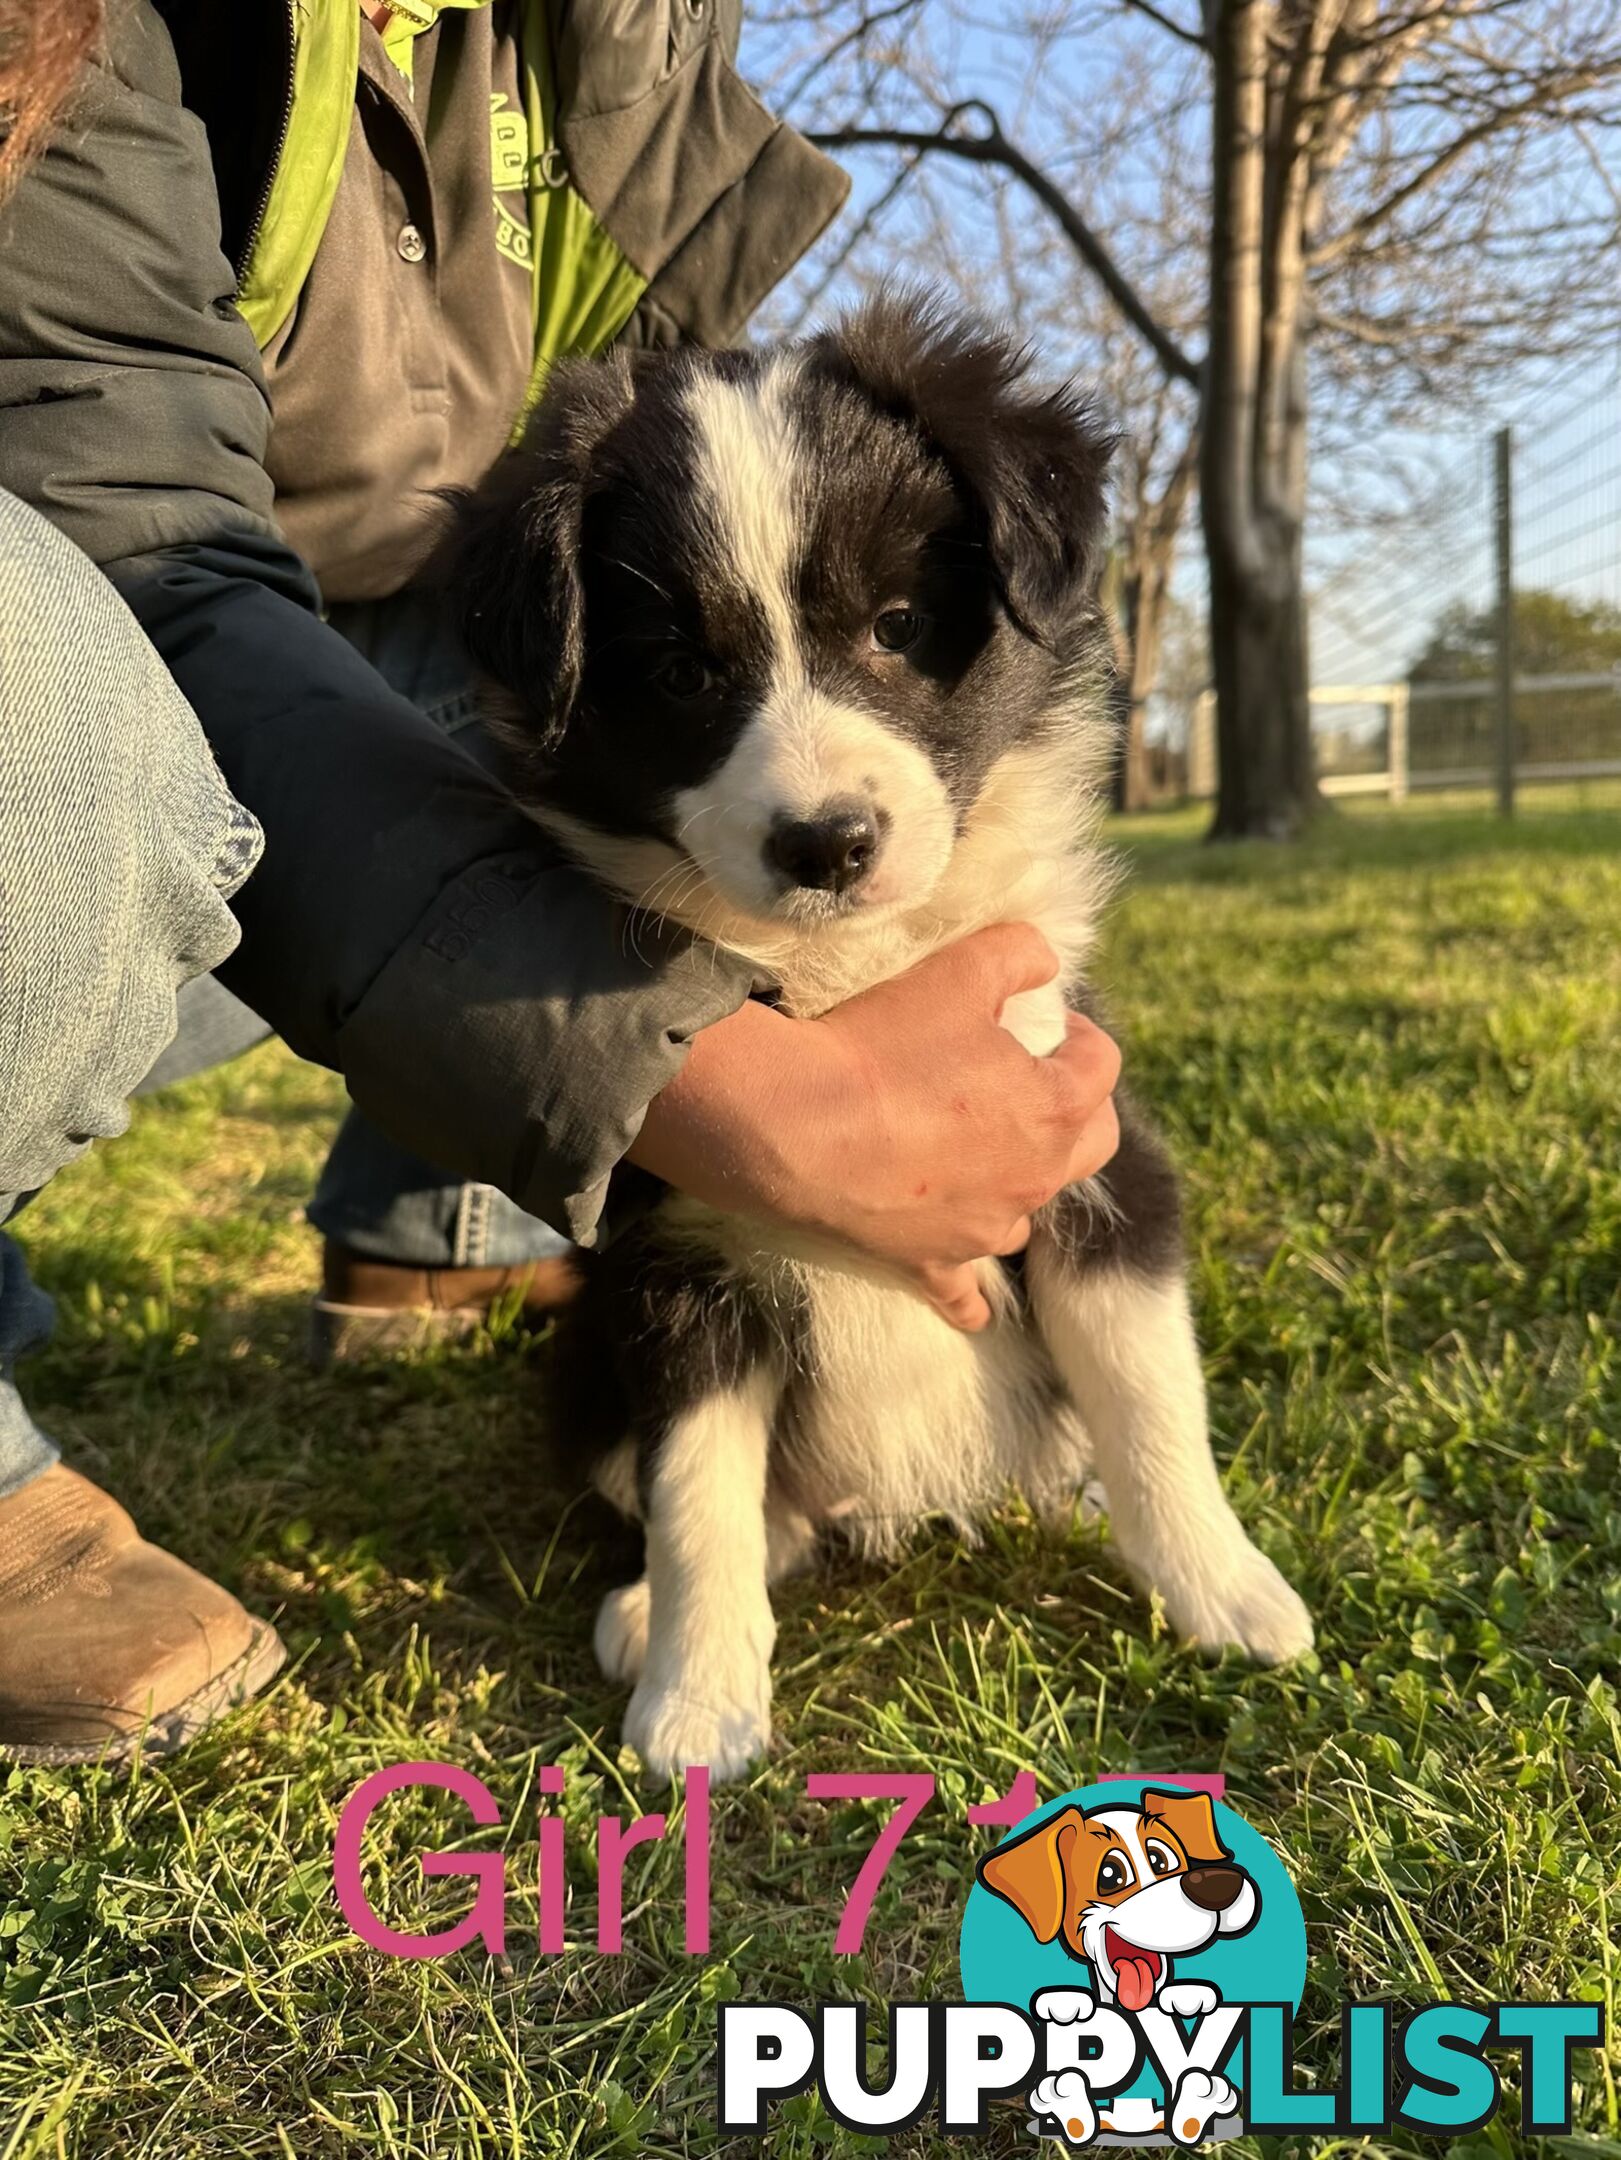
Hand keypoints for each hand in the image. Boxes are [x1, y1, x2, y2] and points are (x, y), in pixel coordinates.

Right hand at [628, 923, 1121, 1330]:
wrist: (795, 1124)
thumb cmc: (882, 1046)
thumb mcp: (958, 971)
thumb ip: (1017, 954)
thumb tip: (1044, 959)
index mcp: (1056, 1106)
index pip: (1102, 1065)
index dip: (1079, 1034)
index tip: (1046, 1020)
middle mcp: (1036, 1176)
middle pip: (1091, 1145)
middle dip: (1076, 1109)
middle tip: (1030, 1080)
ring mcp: (985, 1226)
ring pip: (1030, 1211)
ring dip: (1021, 1180)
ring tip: (983, 1151)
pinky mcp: (932, 1260)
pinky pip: (965, 1292)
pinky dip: (970, 1293)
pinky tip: (971, 1302)